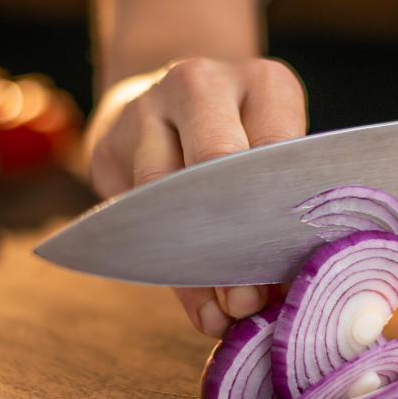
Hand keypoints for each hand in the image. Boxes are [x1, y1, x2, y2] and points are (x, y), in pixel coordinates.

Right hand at [85, 57, 306, 335]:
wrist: (163, 101)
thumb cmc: (242, 143)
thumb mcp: (274, 157)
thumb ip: (281, 213)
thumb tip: (286, 297)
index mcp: (263, 83)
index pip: (278, 146)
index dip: (283, 213)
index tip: (290, 272)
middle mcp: (202, 83)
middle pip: (216, 158)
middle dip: (234, 237)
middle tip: (249, 300)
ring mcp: (147, 108)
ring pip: (165, 191)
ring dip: (196, 265)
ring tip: (222, 315)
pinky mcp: (106, 144)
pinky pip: (134, 214)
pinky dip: (166, 269)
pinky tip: (196, 306)